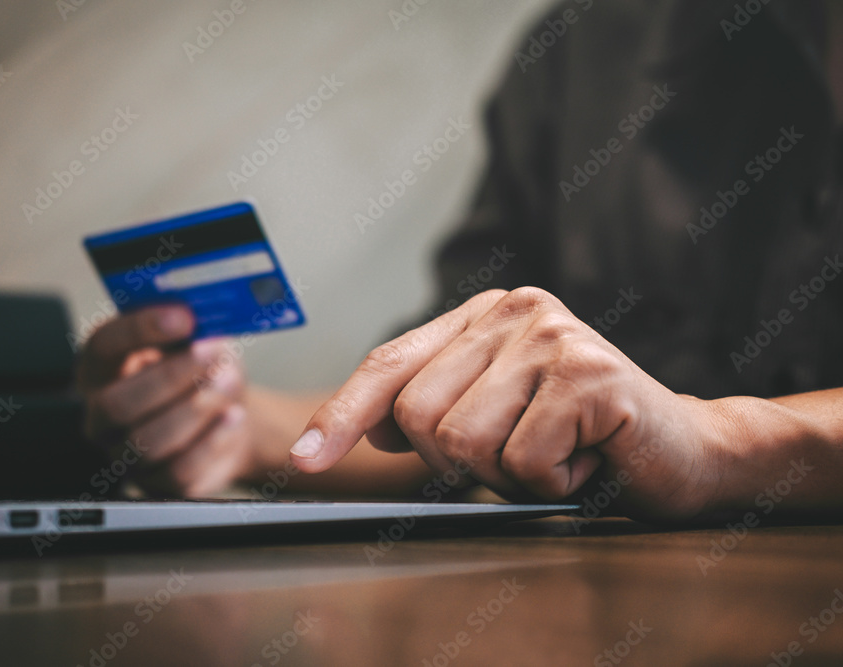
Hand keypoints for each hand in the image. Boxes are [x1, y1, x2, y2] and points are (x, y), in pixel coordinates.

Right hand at [77, 305, 252, 496]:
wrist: (230, 414)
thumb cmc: (203, 372)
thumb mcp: (197, 338)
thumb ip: (192, 325)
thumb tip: (203, 313)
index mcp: (101, 368)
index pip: (102, 347)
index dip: (139, 329)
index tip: (182, 317)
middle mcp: (103, 415)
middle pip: (117, 404)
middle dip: (169, 377)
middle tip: (209, 353)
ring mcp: (126, 455)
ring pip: (148, 442)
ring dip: (195, 409)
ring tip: (227, 382)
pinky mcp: (157, 484)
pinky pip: (179, 471)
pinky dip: (212, 441)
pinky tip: (233, 416)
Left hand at [289, 288, 728, 519]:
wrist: (683, 451)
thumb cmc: (579, 441)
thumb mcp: (494, 420)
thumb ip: (434, 410)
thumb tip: (368, 430)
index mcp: (480, 316)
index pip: (389, 364)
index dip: (342, 414)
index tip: (306, 459)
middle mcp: (512, 310)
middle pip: (417, 414)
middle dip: (460, 461)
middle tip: (521, 454)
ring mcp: (550, 335)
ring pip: (462, 440)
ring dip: (508, 475)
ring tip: (555, 455)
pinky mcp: (587, 371)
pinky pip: (521, 461)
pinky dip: (549, 484)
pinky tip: (585, 460)